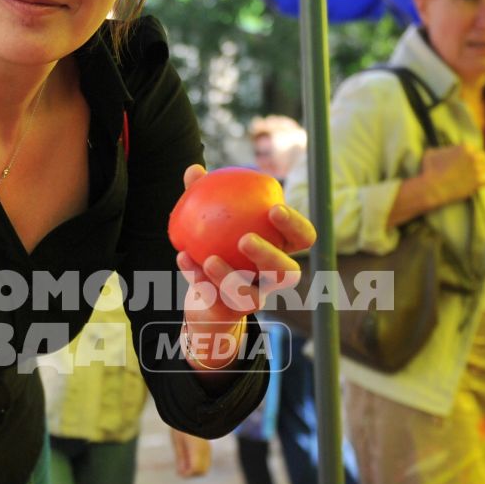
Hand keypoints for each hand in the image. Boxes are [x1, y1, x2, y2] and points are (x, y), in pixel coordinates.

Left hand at [169, 429, 210, 477]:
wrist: (192, 412)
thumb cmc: (182, 425)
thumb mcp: (177, 440)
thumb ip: (180, 456)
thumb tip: (181, 472)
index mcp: (196, 448)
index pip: (195, 469)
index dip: (187, 474)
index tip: (179, 473)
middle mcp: (205, 450)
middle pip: (202, 471)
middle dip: (192, 474)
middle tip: (181, 470)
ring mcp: (208, 449)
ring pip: (205, 468)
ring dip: (196, 470)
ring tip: (184, 464)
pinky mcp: (208, 448)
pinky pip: (206, 462)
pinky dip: (198, 465)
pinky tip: (189, 459)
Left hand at [175, 164, 315, 370]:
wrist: (207, 295)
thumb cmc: (217, 246)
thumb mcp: (211, 221)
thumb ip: (205, 196)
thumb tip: (194, 170)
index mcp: (280, 249)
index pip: (302, 238)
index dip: (295, 225)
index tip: (274, 208)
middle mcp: (273, 278)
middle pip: (287, 273)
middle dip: (270, 256)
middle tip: (245, 239)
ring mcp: (255, 299)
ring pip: (252, 296)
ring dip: (230, 276)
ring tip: (210, 259)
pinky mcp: (231, 313)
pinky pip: (216, 298)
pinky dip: (198, 278)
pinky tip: (182, 257)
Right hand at [418, 144, 484, 206]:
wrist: (432, 188)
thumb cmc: (429, 170)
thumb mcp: (431, 153)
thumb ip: (437, 149)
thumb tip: (434, 149)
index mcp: (465, 147)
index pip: (474, 148)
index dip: (471, 154)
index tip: (467, 160)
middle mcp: (474, 157)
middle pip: (484, 157)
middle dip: (481, 161)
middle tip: (477, 166)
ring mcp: (477, 170)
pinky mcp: (478, 183)